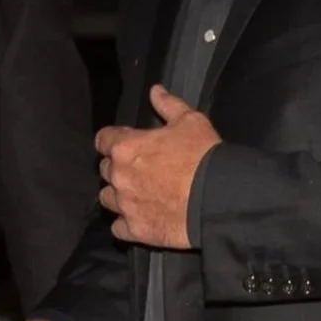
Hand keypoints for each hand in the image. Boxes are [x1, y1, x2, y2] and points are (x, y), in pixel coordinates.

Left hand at [95, 86, 218, 249]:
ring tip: (137, 194)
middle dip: (118, 167)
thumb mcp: (190, 121)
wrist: (218, 198)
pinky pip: (118, 227)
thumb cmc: (203, 155)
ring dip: (118, 194)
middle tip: (139, 168)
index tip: (127, 142)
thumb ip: (168, 104)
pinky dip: (126, 222)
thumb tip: (155, 90)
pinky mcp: (135, 230)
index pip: (102, 139)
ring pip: (107, 199)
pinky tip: (140, 217)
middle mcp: (119, 176)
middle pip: (105, 169)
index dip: (114, 139)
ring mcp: (125, 205)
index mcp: (126, 147)